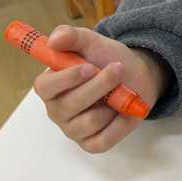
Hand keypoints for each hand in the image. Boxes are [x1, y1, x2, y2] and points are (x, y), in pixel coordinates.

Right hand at [33, 25, 167, 152]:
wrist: (136, 74)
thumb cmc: (107, 59)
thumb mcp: (92, 41)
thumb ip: (71, 36)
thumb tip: (53, 39)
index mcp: (51, 86)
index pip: (44, 87)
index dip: (66, 79)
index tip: (89, 68)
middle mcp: (57, 110)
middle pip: (71, 104)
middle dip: (99, 86)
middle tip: (118, 69)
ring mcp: (74, 129)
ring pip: (90, 122)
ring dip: (112, 103)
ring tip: (120, 91)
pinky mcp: (92, 143)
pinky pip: (103, 140)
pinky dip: (119, 125)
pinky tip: (124, 110)